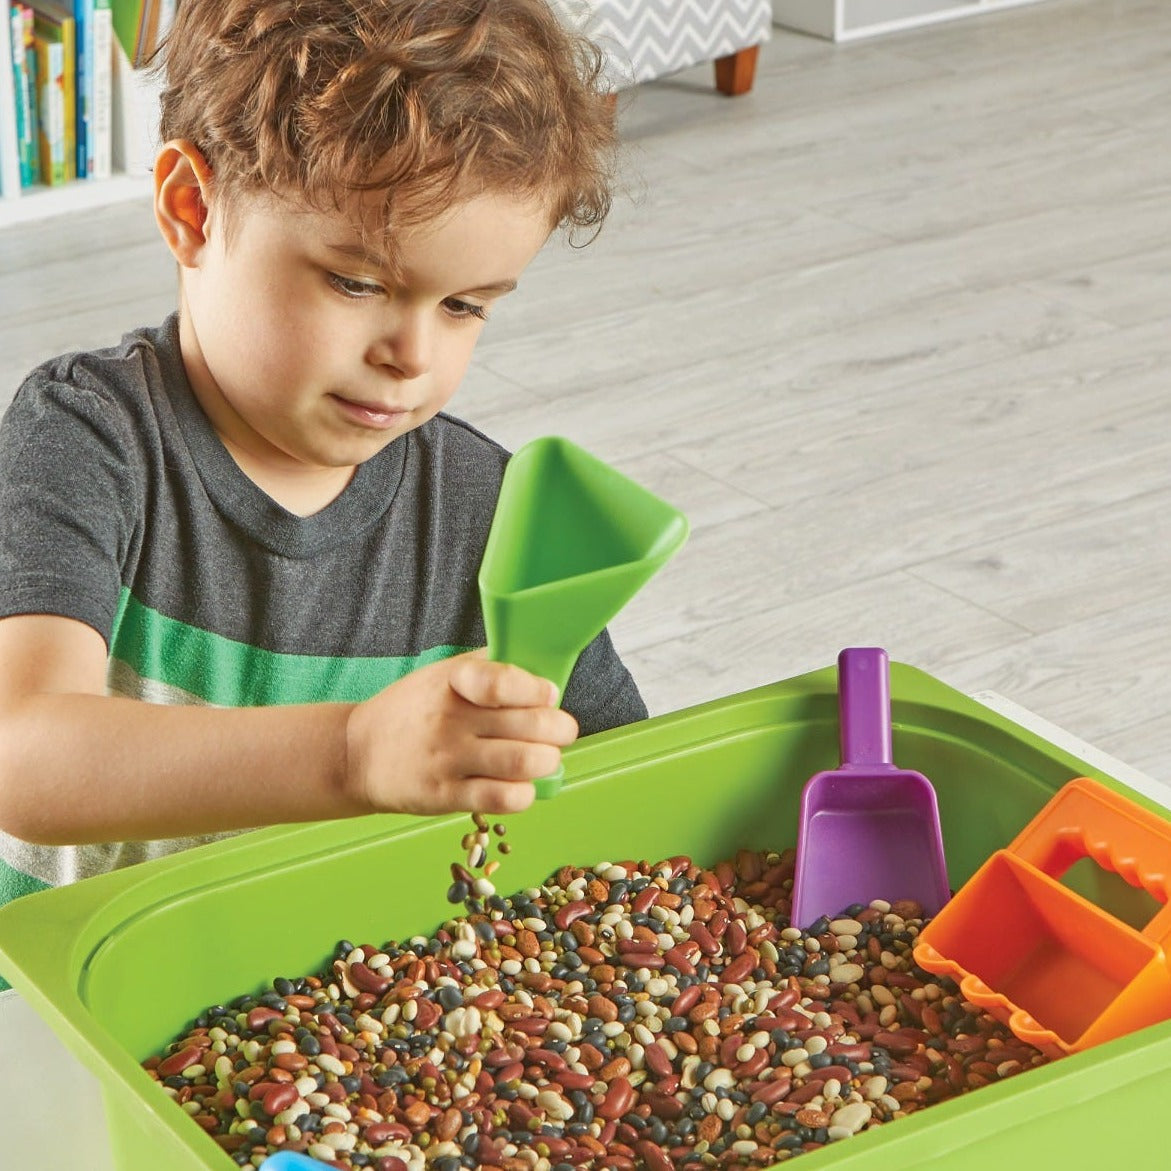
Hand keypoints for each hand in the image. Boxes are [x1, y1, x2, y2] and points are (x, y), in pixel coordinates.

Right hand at [344, 651, 577, 815]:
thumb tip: (542, 671)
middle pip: (529, 724)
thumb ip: (489, 668)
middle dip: (560, 730)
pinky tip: (522, 786)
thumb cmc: (411, 710)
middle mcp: (450, 718)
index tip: (548, 695)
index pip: (504, 680)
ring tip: (546, 759)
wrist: (357, 753)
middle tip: (560, 732)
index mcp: (454, 681)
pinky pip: (502, 798)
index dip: (538, 690)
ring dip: (548, 761)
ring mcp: (447, 758)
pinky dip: (525, 793)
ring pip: (523, 762)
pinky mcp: (444, 795)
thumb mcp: (442, 675)